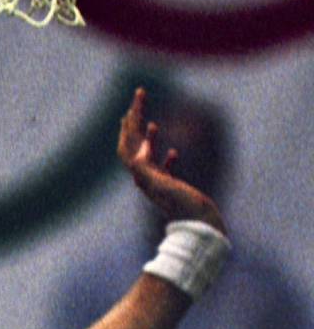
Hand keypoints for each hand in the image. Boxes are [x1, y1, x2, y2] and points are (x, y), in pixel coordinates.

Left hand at [118, 88, 226, 234]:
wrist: (200, 230)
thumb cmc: (184, 209)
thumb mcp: (163, 187)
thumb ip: (148, 171)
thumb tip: (137, 152)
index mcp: (142, 175)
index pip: (128, 145)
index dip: (129, 124)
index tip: (133, 105)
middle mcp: (146, 179)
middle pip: (135, 146)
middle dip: (135, 121)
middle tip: (140, 97)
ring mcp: (159, 184)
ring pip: (149, 157)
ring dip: (148, 138)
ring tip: (151, 123)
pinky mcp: (172, 191)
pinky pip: (165, 171)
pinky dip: (166, 158)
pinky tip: (173, 152)